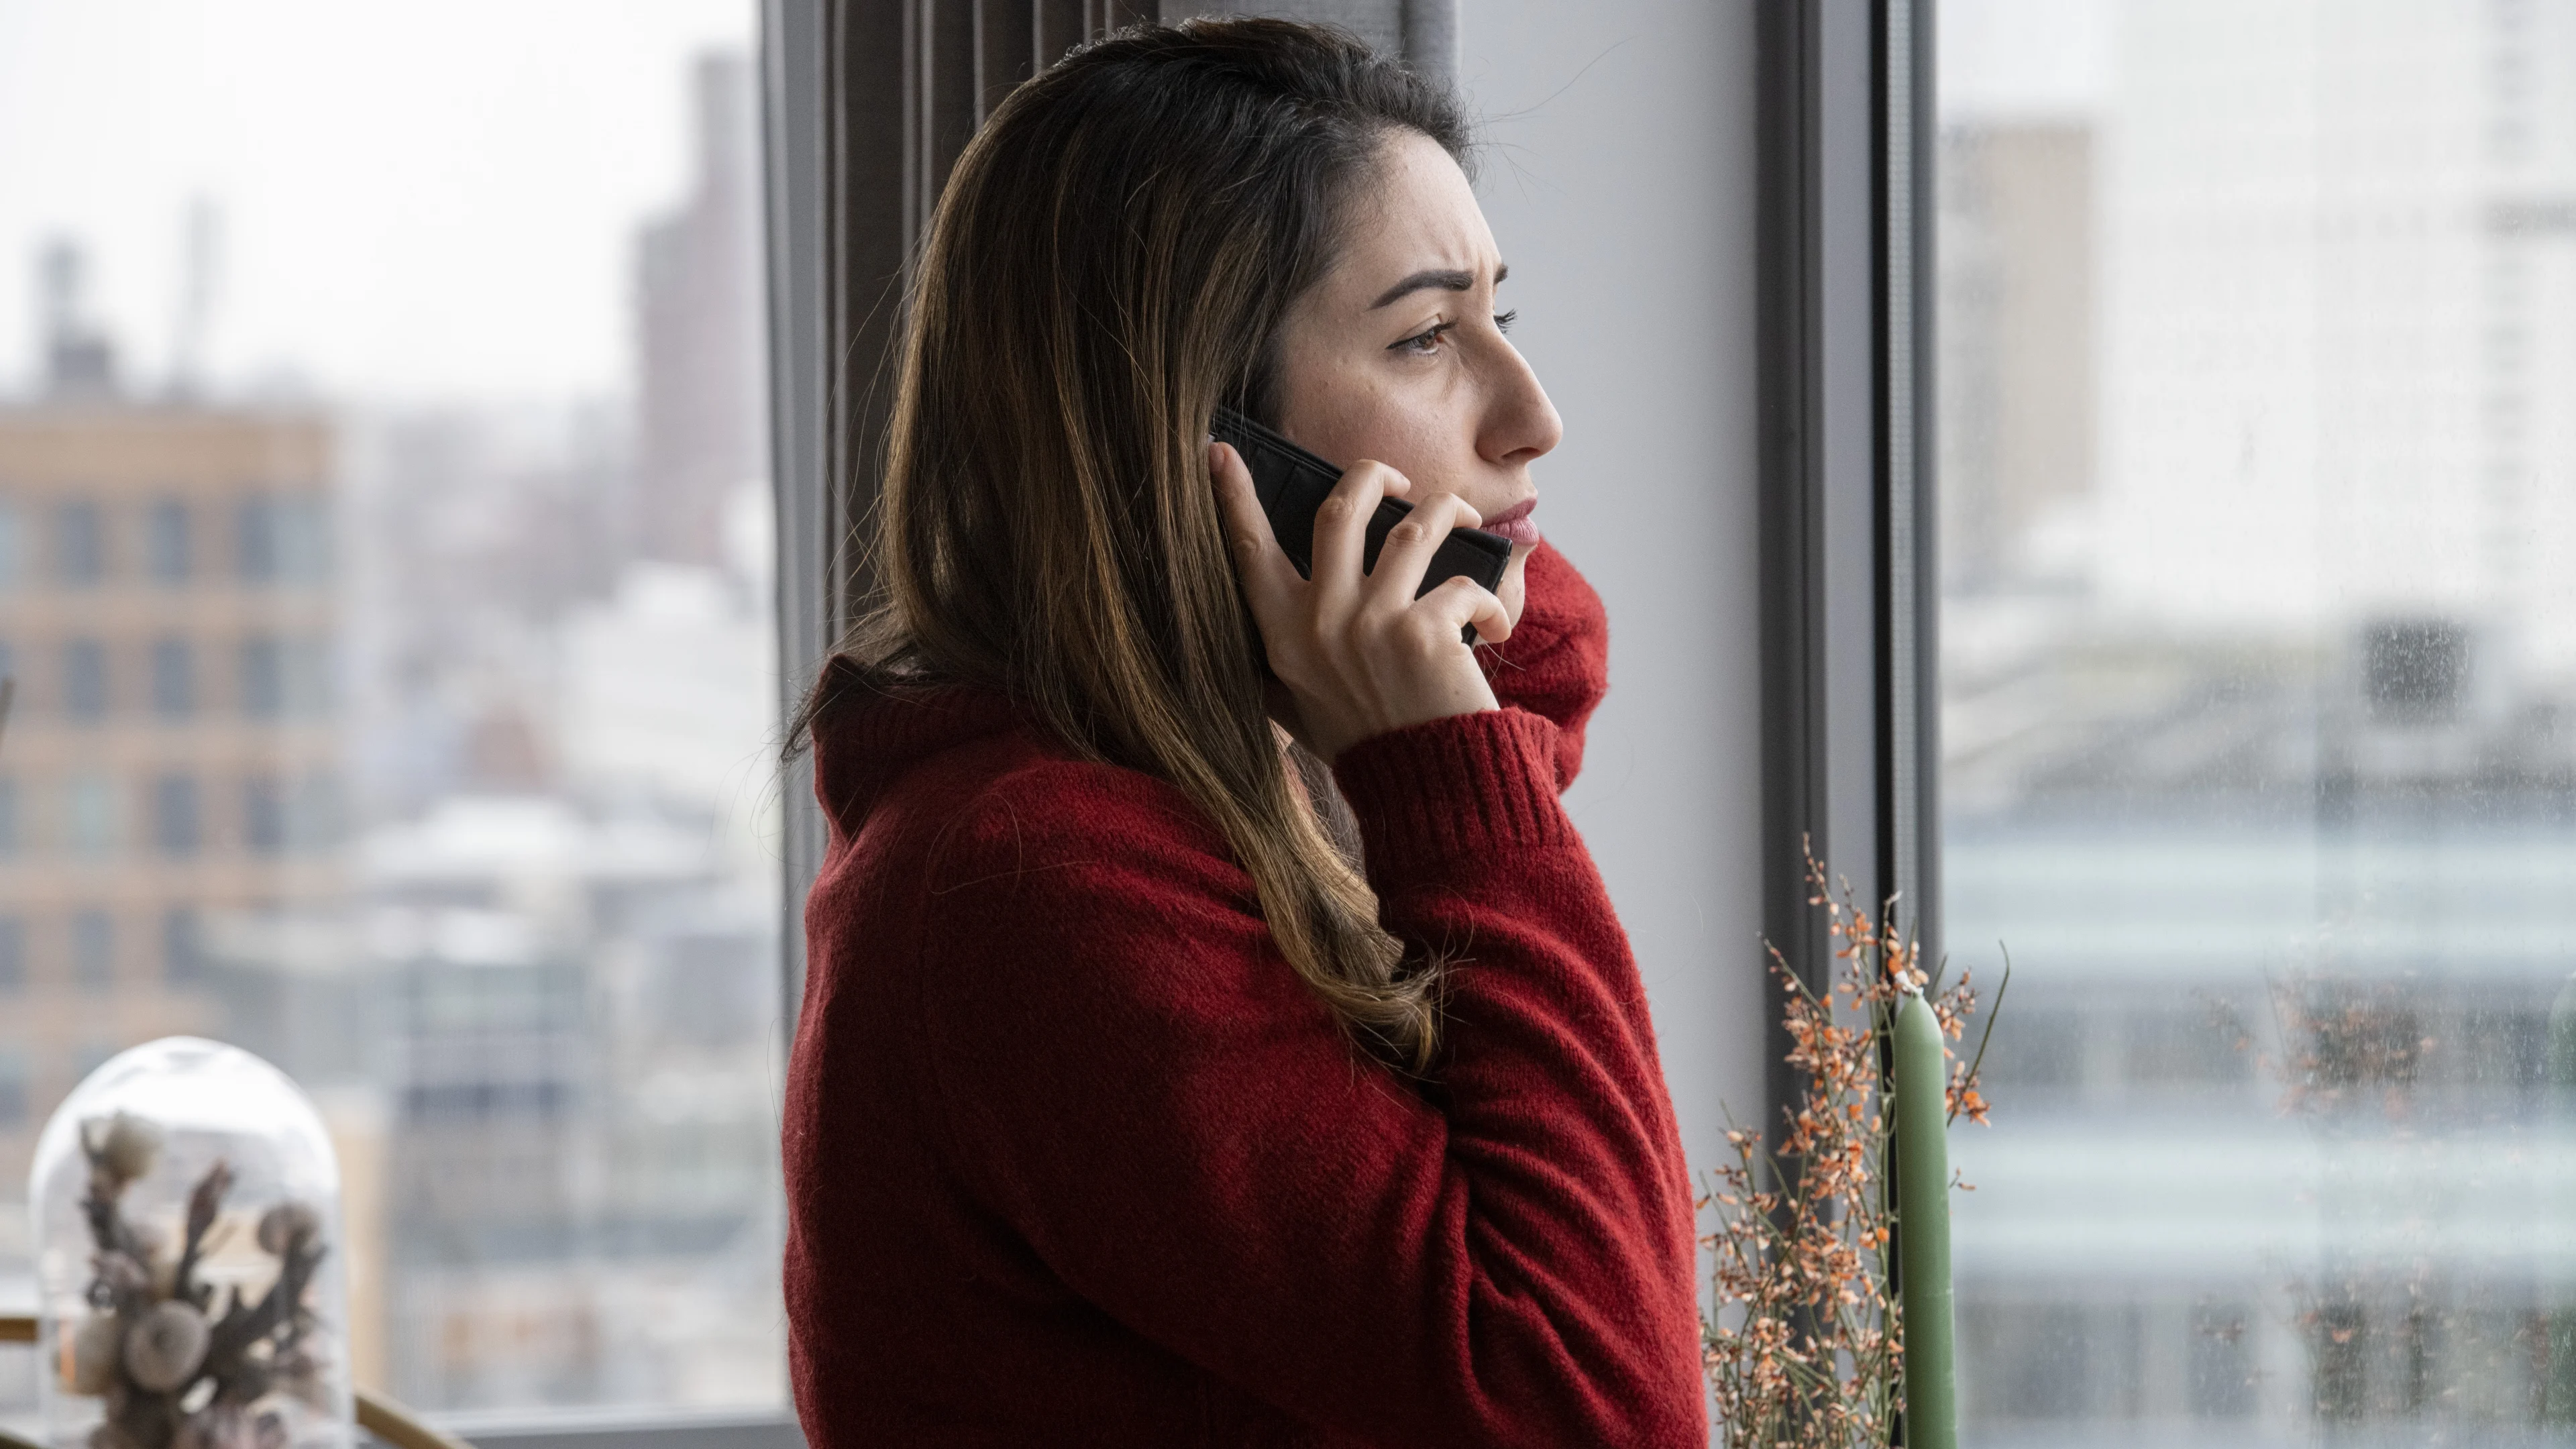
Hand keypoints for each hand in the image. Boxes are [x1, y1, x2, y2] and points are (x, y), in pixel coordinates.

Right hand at [1212, 441, 1511, 762]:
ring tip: (1466, 521)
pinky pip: (1466, 582)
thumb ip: (1286, 665)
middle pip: (1342, 507)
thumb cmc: (1369, 748)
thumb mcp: (1303, 707)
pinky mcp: (1425, 632)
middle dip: (1374, 474)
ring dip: (1449, 513)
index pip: (1249, 550)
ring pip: (1415, 527)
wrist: (1426, 792)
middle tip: (1399, 479)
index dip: (1232, 497)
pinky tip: (1496, 627)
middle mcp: (1320, 621)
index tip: (1217, 451)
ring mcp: (1372, 623)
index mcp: (1283, 635)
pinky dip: (1491, 599)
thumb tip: (1272, 627)